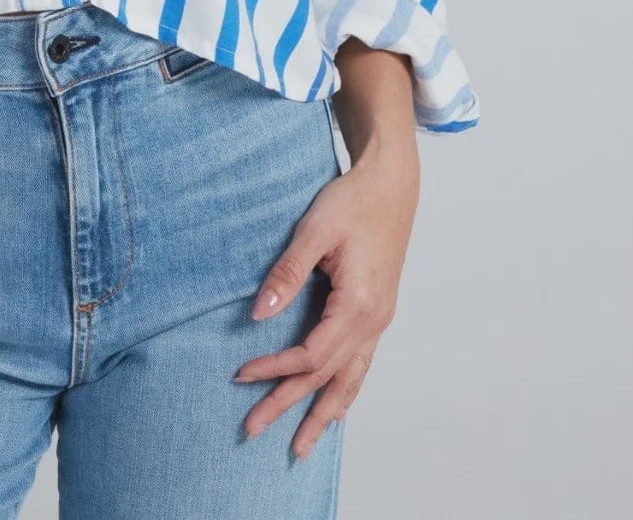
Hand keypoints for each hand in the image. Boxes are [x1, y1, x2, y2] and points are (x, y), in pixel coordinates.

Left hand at [232, 144, 419, 460]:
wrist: (392, 185)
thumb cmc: (354, 202)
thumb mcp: (315, 230)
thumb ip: (287, 273)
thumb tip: (259, 313)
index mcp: (357, 305)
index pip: (310, 355)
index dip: (274, 369)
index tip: (240, 374)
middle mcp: (373, 322)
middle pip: (327, 378)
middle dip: (290, 406)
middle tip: (254, 431)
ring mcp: (379, 321)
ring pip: (350, 381)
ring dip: (323, 414)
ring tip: (301, 446)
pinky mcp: (376, 313)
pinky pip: (359, 365)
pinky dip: (344, 392)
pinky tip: (333, 407)